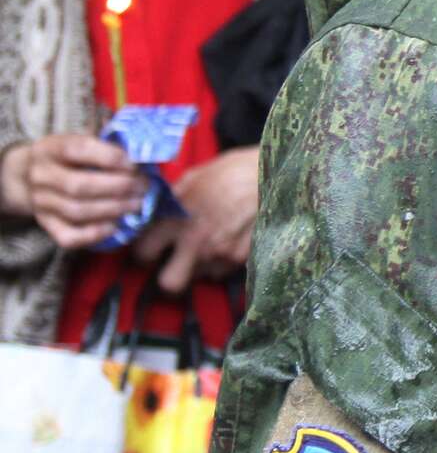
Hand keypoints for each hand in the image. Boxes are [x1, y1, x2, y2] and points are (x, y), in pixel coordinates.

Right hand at [0, 133, 148, 247]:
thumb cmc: (70, 156)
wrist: (30, 175)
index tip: (135, 164)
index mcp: (51, 148)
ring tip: (137, 204)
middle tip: (143, 186)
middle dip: (118, 187)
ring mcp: (40, 202)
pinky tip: (115, 226)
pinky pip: (68, 237)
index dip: (110, 157)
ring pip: (76, 211)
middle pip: (79, 185)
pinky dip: (94, 234)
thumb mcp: (81, 139)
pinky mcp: (45, 224)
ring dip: (113, 209)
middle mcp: (41, 175)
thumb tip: (140, 143)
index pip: (78, 150)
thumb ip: (107, 139)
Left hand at [133, 146, 259, 291]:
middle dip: (172, 274)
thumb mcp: (196, 176)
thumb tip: (159, 211)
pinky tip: (236, 237)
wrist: (277, 171)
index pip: (143, 253)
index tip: (155, 248)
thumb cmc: (235, 168)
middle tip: (180, 259)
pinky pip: (227, 267)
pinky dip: (228, 257)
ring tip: (217, 238)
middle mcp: (196, 242)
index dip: (147, 252)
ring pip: (203, 274)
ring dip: (206, 262)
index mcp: (176, 219)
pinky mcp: (245, 257)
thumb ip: (174, 200)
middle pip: (170, 283)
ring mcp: (222, 253)